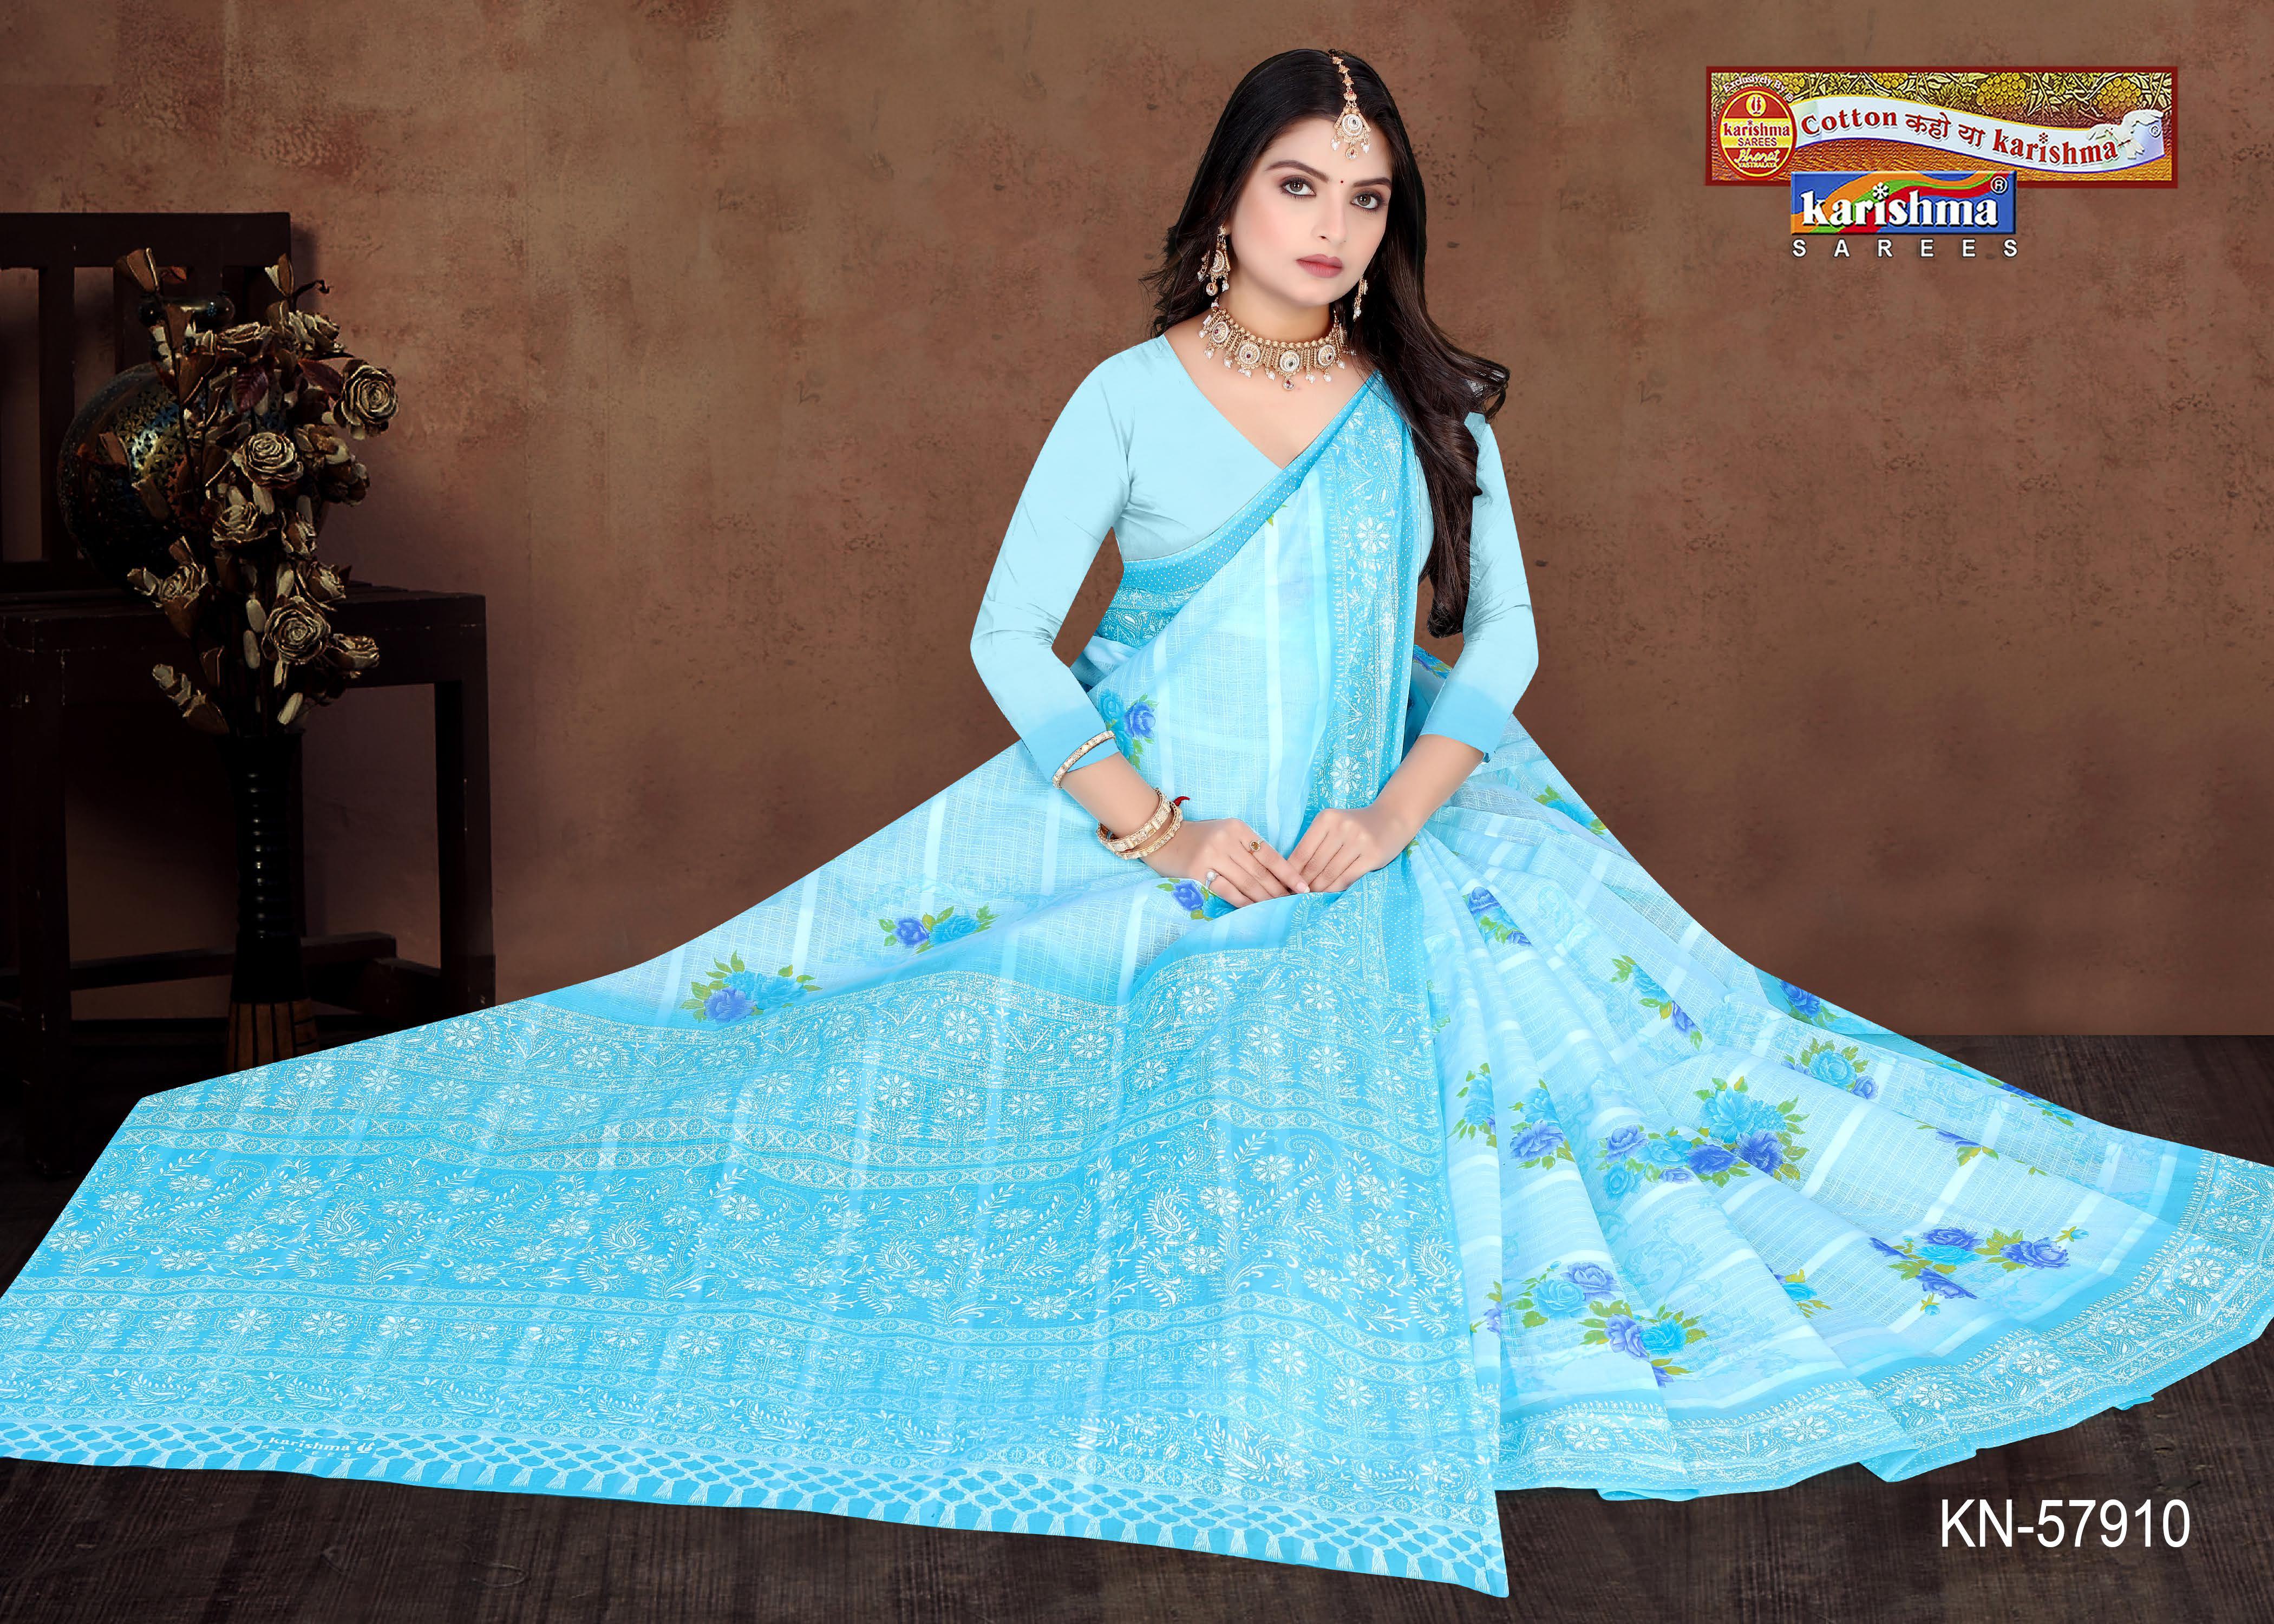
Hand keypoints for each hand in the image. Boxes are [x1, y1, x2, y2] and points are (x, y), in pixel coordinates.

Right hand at [1141, 815, 1308, 906]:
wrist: (1160, 836)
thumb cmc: (1199, 837)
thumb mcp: (1226, 832)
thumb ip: (1248, 849)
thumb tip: (1277, 876)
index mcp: (1238, 828)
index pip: (1270, 854)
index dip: (1288, 873)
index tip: (1304, 887)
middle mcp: (1226, 839)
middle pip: (1260, 871)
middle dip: (1280, 891)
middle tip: (1295, 905)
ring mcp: (1212, 855)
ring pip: (1246, 883)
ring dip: (1264, 899)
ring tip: (1278, 910)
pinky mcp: (1197, 871)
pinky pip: (1227, 890)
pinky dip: (1243, 902)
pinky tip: (1254, 910)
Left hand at [1287, 801, 1418, 892]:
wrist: (1391, 819)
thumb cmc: (1356, 826)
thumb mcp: (1333, 826)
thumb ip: (1315, 844)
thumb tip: (1293, 873)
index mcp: (1326, 818)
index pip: (1303, 851)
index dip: (1292, 872)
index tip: (1286, 885)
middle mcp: (1342, 827)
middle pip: (1315, 864)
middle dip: (1304, 883)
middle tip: (1296, 896)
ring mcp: (1359, 841)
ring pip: (1330, 873)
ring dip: (1318, 889)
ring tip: (1310, 898)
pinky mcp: (1373, 855)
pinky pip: (1348, 878)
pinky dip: (1335, 889)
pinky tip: (1329, 894)